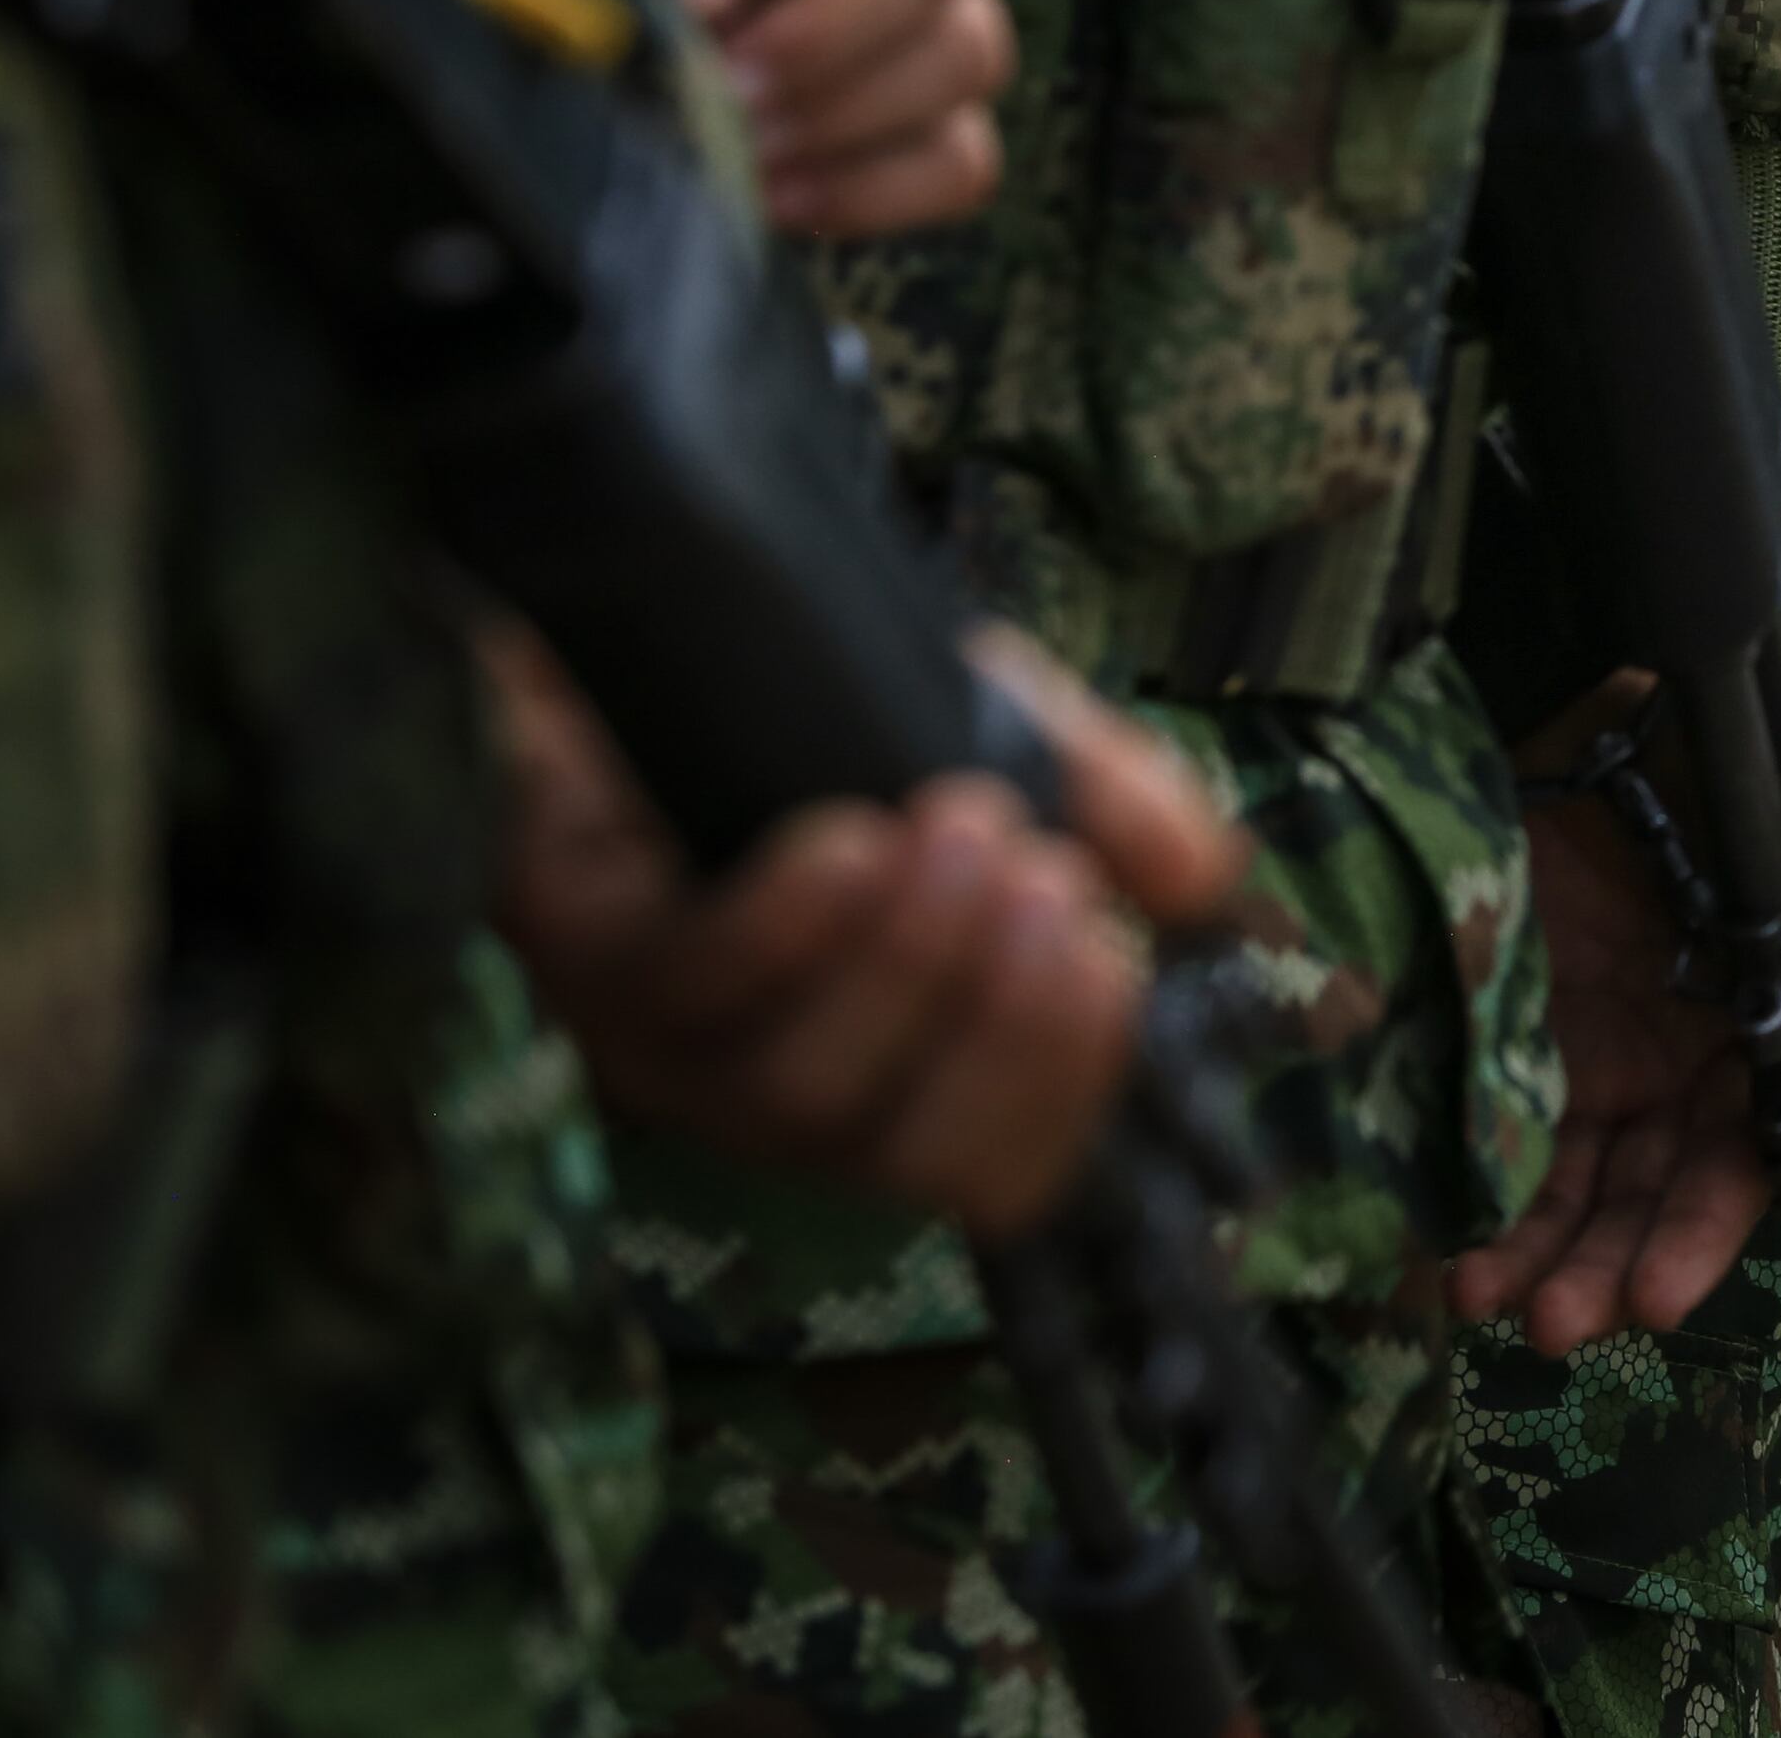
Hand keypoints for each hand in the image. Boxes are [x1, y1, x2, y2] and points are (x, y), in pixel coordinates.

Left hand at [490, 622, 1245, 1235]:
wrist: (650, 605)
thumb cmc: (830, 705)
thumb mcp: (1006, 735)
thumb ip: (1110, 800)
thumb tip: (1203, 881)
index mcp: (893, 1061)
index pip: (993, 1175)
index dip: (1061, 1097)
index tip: (1112, 959)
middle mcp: (781, 1086)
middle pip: (899, 1158)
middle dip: (999, 1034)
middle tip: (1048, 885)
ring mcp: (667, 1041)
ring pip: (794, 1091)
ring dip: (906, 966)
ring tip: (963, 825)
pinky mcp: (576, 961)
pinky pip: (686, 991)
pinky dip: (785, 927)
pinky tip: (846, 840)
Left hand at [1447, 668, 1780, 1352]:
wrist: (1567, 695)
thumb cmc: (1690, 717)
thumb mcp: (1774, 730)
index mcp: (1766, 999)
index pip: (1754, 1138)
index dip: (1710, 1221)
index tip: (1660, 1290)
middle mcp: (1690, 1047)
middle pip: (1665, 1191)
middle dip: (1620, 1264)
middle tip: (1565, 1323)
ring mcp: (1605, 1053)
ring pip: (1590, 1193)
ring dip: (1552, 1261)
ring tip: (1494, 1305)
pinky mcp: (1528, 1046)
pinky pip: (1516, 1155)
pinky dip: (1490, 1218)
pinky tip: (1452, 1263)